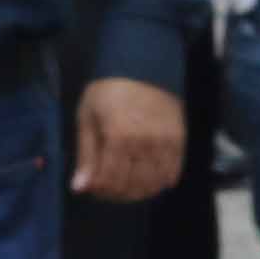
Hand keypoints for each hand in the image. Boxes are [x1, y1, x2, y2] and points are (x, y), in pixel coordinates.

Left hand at [74, 75, 187, 199]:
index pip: (110, 180)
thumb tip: (79, 188)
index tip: (94, 186)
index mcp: (118, 136)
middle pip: (131, 185)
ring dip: (138, 191)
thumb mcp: (87, 118)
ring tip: (128, 184)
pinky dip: (161, 182)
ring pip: (153, 183)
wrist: (141, 65)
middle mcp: (145, 142)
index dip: (99, 190)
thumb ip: (85, 155)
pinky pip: (173, 172)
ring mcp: (165, 142)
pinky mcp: (180, 139)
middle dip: (116, 193)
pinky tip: (149, 178)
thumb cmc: (108, 91)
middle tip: (109, 187)